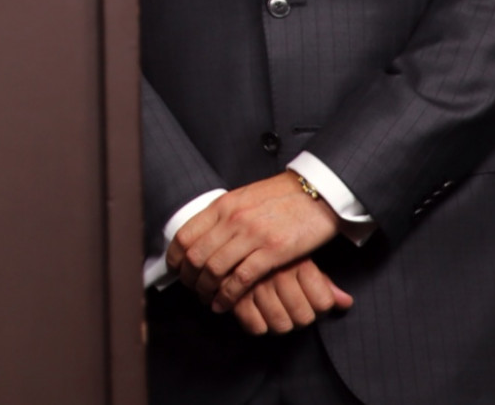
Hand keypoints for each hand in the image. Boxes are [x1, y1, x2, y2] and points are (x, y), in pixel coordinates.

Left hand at [166, 172, 339, 310]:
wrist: (318, 191)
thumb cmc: (282, 196)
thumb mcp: (245, 197)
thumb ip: (224, 214)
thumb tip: (205, 233)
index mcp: (223, 205)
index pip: (185, 235)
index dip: (176, 258)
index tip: (176, 270)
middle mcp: (232, 219)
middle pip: (196, 255)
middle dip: (189, 279)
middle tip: (192, 290)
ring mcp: (252, 235)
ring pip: (215, 269)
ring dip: (206, 290)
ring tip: (207, 299)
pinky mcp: (273, 251)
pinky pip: (241, 278)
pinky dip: (228, 295)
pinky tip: (224, 304)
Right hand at [228, 257, 352, 334]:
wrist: (232, 235)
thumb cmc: (273, 249)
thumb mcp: (301, 258)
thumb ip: (324, 282)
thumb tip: (346, 303)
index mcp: (297, 262)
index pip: (323, 303)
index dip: (320, 309)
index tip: (312, 304)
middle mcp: (277, 273)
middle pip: (304, 318)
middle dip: (300, 319)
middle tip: (292, 310)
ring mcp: (255, 285)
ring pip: (281, 325)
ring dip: (280, 323)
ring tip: (275, 312)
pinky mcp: (234, 296)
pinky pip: (256, 326)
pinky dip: (258, 325)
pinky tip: (257, 313)